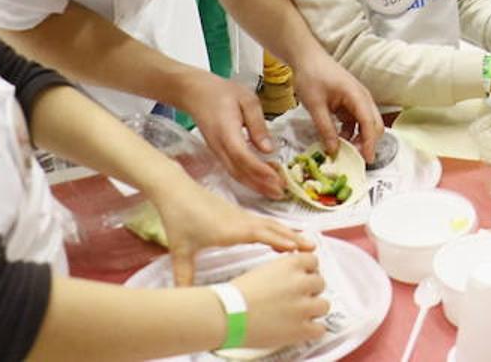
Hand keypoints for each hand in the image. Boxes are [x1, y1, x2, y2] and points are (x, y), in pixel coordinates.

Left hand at [151, 171, 313, 286]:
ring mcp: (241, 215)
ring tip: (306, 242)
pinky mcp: (237, 213)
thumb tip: (181, 300)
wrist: (176, 190)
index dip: (283, 243)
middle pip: (274, 229)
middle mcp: (242, 221)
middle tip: (315, 248)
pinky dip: (276, 229)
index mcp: (233, 230)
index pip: (265, 236)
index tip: (301, 251)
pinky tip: (280, 235)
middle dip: (294, 238)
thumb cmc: (180, 219)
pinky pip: (264, 222)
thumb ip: (184, 275)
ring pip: (271, 224)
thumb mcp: (181, 250)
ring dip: (288, 232)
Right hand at [181, 72, 284, 198]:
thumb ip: (258, 124)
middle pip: (240, 172)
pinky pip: (233, 170)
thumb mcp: (246, 100)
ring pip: (236, 175)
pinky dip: (248, 179)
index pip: (243, 156)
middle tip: (281, 193)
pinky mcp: (218, 153)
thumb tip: (269, 149)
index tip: (277, 178)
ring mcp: (217, 152)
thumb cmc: (221, 92)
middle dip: (261, 185)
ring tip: (275, 192)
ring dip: (255, 186)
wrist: (195, 93)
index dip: (260, 170)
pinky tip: (262, 181)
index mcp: (226, 132)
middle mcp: (219, 147)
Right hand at [231, 252, 328, 348]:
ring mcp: (302, 307)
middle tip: (298, 297)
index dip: (308, 270)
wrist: (225, 315)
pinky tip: (303, 329)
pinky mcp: (300, 329)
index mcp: (290, 265)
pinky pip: (320, 329)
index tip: (302, 277)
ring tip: (301, 314)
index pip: (313, 261)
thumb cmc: (235, 294)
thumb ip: (282, 272)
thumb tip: (291, 277)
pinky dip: (313, 330)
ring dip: (314, 309)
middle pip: (320, 283)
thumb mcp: (262, 271)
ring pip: (324, 305)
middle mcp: (300, 283)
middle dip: (311, 290)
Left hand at [293, 50, 382, 163]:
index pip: (369, 123)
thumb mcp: (315, 105)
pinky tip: (338, 139)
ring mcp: (358, 100)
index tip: (365, 160)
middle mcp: (363, 98)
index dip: (369, 143)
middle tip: (354, 159)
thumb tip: (334, 151)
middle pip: (374, 125)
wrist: (306, 58)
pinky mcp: (351, 102)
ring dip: (359, 138)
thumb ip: (325, 129)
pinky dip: (351, 132)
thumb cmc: (311, 77)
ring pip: (367, 124)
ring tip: (345, 151)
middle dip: (368, 143)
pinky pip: (356, 121)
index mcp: (357, 95)